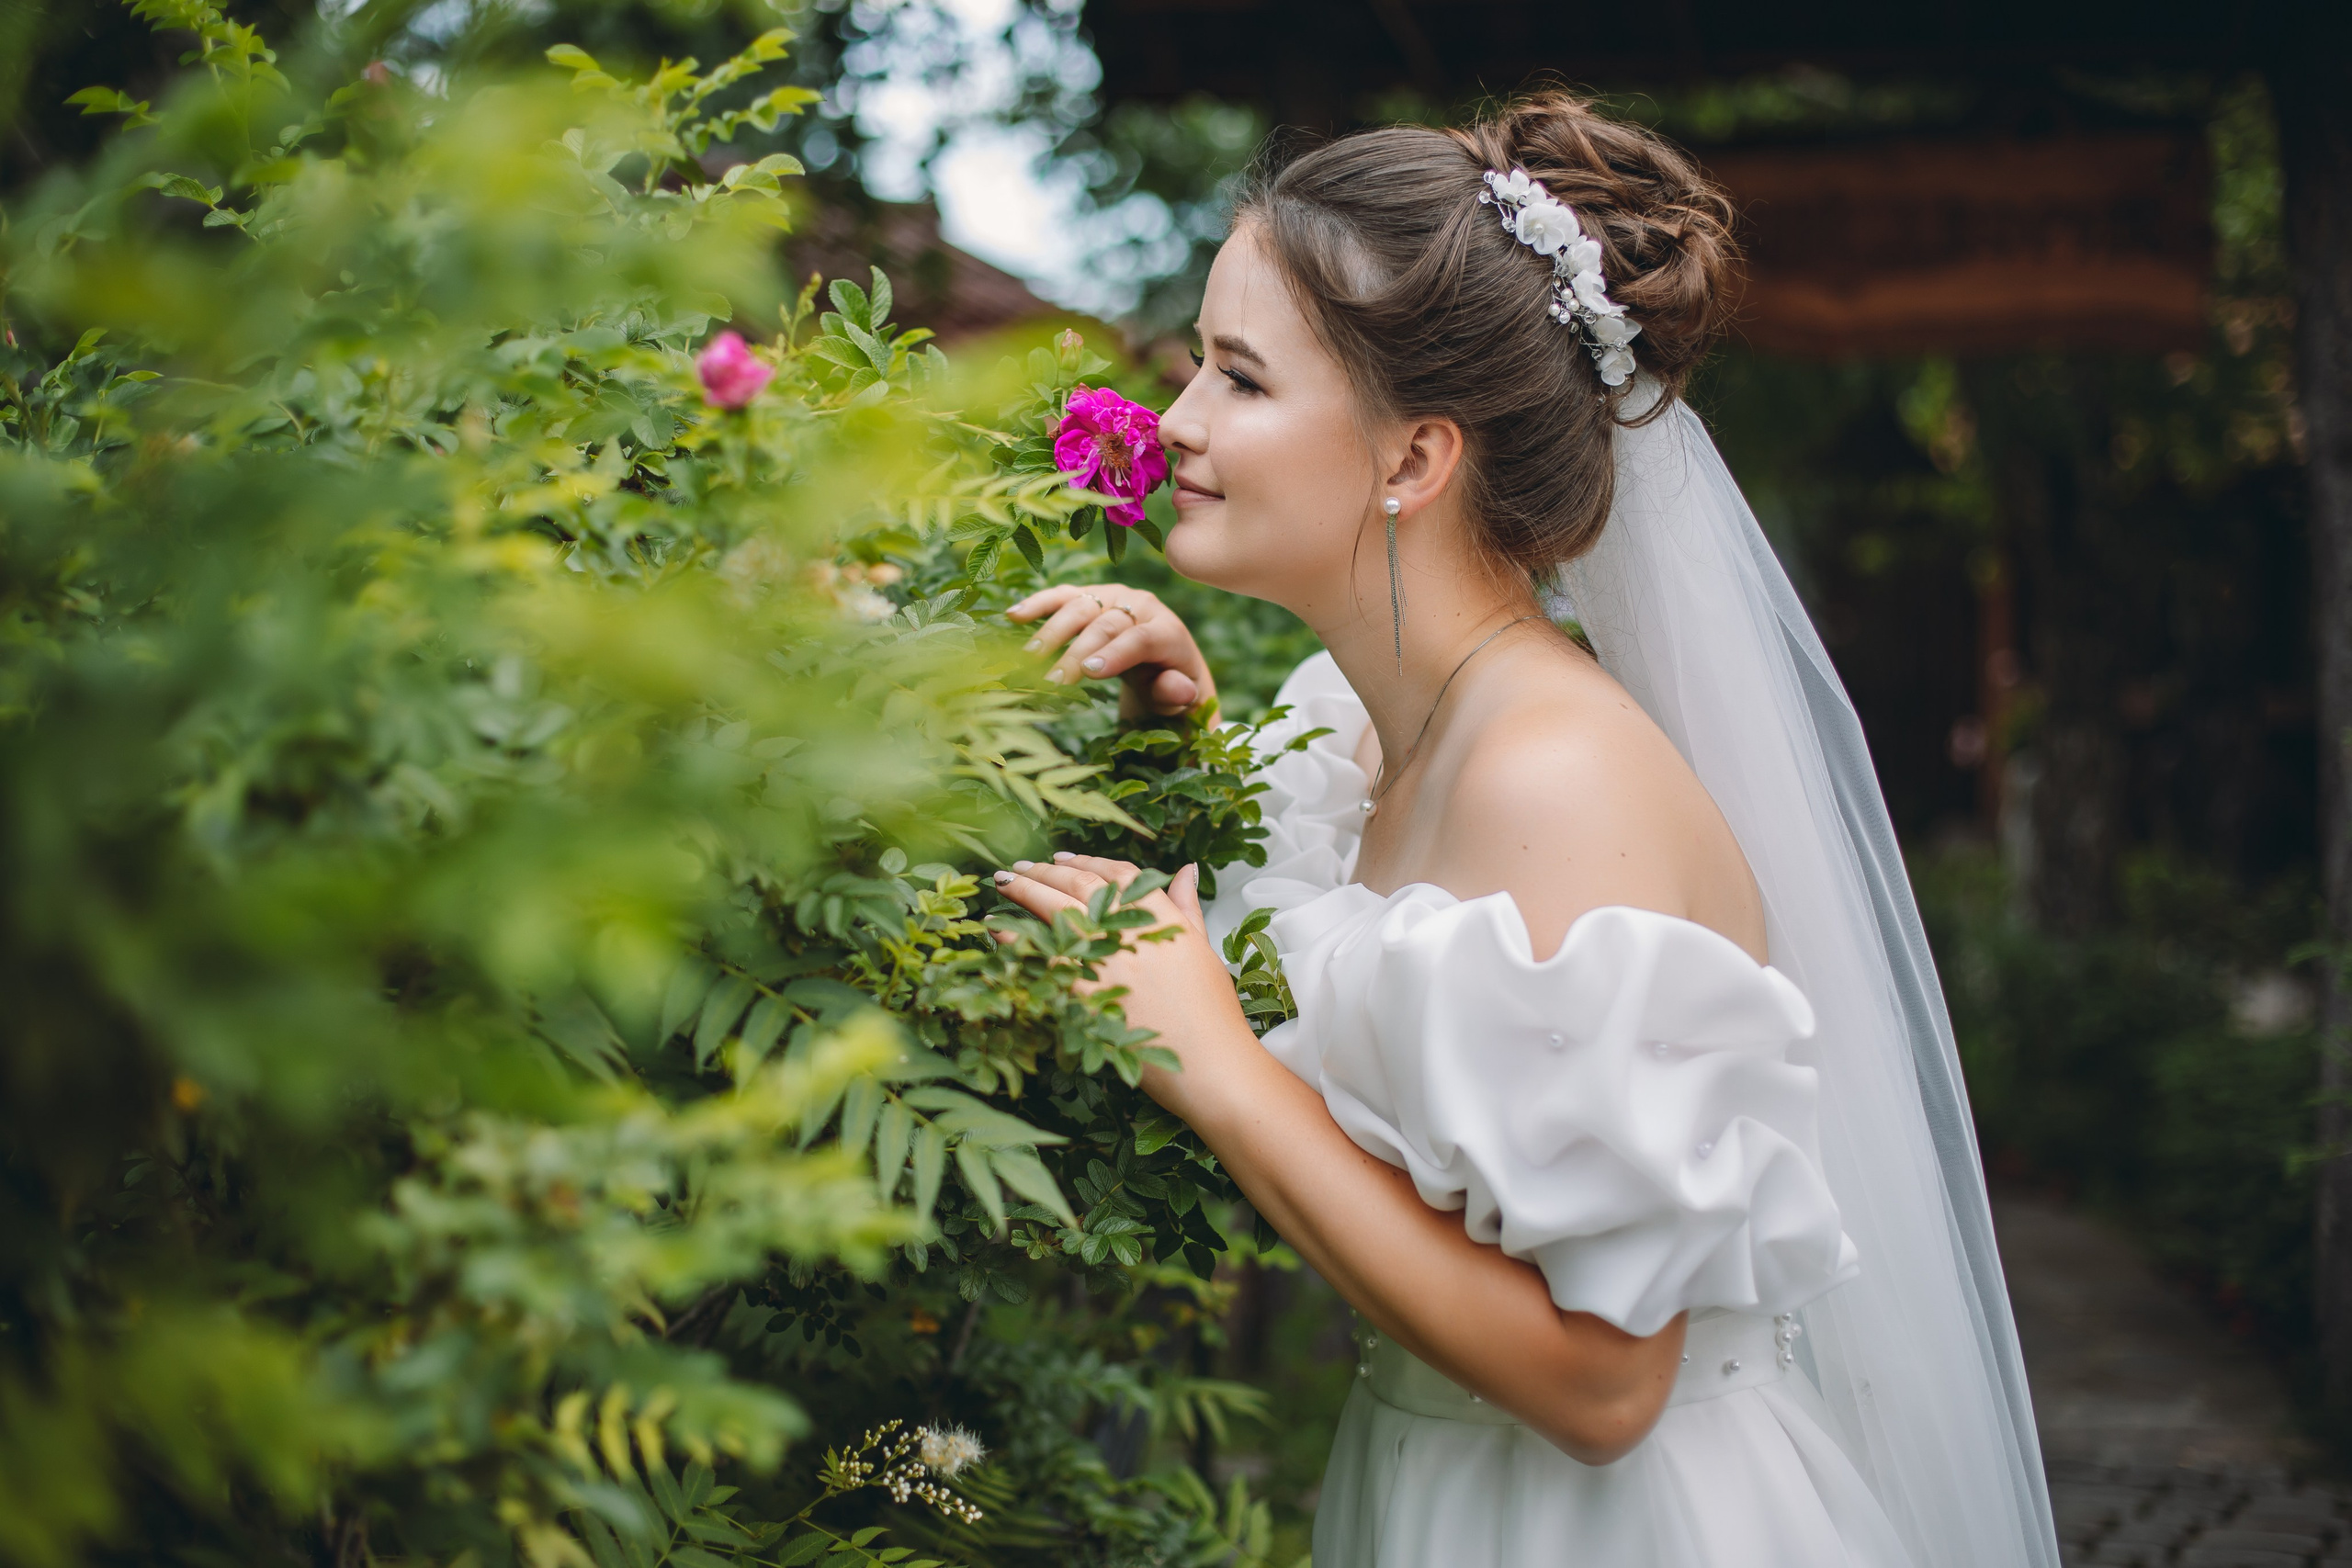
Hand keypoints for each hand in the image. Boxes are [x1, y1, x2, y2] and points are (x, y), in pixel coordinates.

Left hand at [989, 853, 1251, 1112]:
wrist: (1208, 1062)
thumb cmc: (1212, 1012)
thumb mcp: (1202, 949)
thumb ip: (1186, 906)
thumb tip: (1185, 869)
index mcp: (1163, 916)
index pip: (1117, 874)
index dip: (1086, 861)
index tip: (1061, 858)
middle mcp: (1130, 930)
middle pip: (1078, 886)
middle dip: (1044, 871)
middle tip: (1019, 867)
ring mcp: (1106, 959)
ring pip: (1054, 912)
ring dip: (1023, 894)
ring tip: (1002, 885)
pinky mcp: (1084, 992)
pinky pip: (1041, 956)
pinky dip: (1016, 940)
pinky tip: (998, 931)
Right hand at [1006, 585, 1217, 718]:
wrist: (1163, 658)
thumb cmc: (1168, 683)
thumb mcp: (1179, 695)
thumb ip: (1177, 692)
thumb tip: (1178, 690)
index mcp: (1167, 631)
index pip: (1140, 639)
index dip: (1114, 654)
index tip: (1088, 673)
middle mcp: (1141, 606)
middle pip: (1105, 624)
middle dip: (1077, 651)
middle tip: (1052, 680)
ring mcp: (1113, 597)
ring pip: (1081, 606)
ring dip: (1053, 630)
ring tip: (1030, 656)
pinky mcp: (1091, 596)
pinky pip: (1063, 596)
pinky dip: (1038, 604)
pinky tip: (1014, 615)